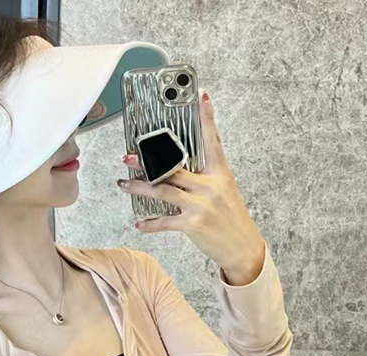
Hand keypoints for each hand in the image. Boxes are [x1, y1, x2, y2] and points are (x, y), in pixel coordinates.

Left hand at [117, 90, 265, 280]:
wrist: (242, 247)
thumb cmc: (232, 218)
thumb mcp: (225, 189)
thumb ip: (207, 175)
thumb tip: (186, 163)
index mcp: (220, 173)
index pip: (212, 141)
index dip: (207, 118)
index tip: (202, 97)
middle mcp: (210, 186)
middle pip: (173, 167)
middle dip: (147, 162)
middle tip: (128, 157)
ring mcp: (200, 205)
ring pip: (162, 191)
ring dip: (139, 188)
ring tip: (123, 184)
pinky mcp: (192, 224)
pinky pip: (165, 221)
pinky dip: (150, 224)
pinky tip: (139, 223)